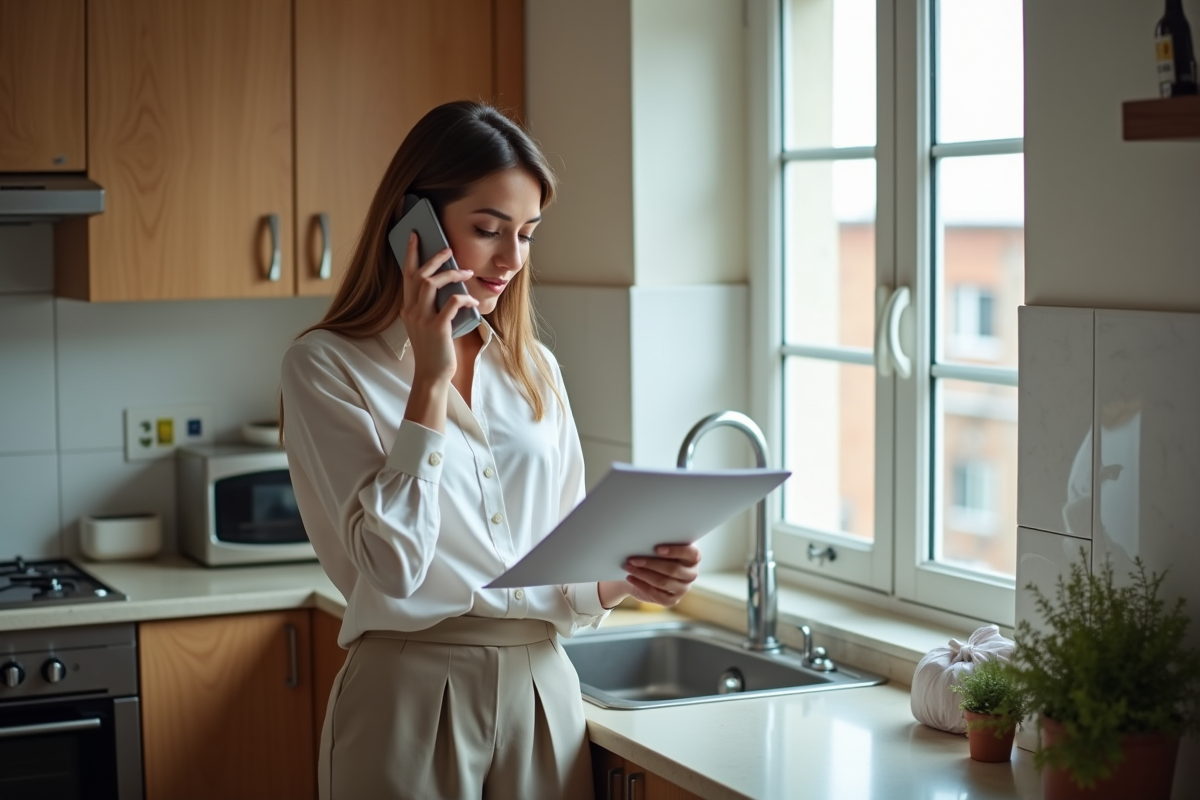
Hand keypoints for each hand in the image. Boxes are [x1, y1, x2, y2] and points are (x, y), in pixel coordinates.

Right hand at [397, 232, 479, 383]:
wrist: (432, 374)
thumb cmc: (434, 350)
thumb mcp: (426, 325)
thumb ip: (430, 307)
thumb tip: (449, 288)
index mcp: (408, 308)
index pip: (406, 275)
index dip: (410, 254)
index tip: (415, 236)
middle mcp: (411, 311)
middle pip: (417, 274)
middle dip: (432, 257)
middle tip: (448, 248)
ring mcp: (422, 319)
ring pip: (430, 284)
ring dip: (450, 274)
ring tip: (466, 272)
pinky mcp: (437, 328)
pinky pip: (451, 304)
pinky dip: (464, 298)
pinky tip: (473, 300)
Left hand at [599, 544, 700, 607]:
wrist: (644, 571)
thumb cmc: (654, 553)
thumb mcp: (659, 545)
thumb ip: (660, 541)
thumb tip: (647, 536)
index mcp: (693, 557)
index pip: (692, 554)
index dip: (676, 551)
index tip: (657, 548)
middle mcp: (691, 574)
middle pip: (674, 569)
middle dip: (651, 563)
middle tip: (633, 559)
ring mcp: (683, 588)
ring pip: (663, 582)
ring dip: (643, 574)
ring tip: (629, 567)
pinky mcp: (672, 600)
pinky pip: (658, 595)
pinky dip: (642, 585)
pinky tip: (631, 577)